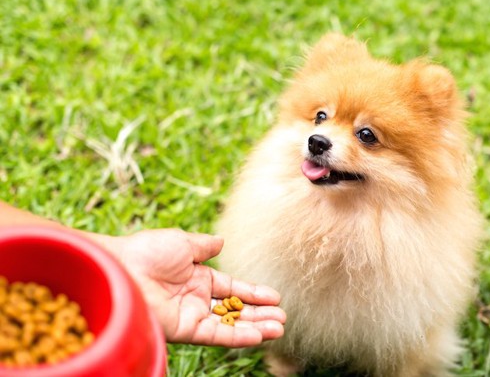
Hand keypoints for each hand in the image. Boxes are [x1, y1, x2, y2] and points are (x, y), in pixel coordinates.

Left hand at [102, 229, 284, 347]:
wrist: (120, 269)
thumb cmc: (146, 252)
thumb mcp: (181, 242)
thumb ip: (204, 246)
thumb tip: (221, 242)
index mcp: (196, 277)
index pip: (233, 288)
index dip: (254, 292)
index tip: (275, 297)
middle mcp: (196, 299)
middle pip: (235, 309)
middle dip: (259, 314)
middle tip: (282, 317)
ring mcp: (191, 315)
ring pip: (230, 324)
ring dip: (255, 327)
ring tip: (278, 328)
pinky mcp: (184, 330)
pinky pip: (216, 334)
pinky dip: (238, 335)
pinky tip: (258, 335)